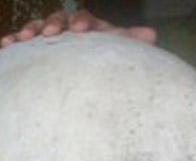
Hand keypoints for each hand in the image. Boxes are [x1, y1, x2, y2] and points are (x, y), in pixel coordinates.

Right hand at [1, 9, 155, 47]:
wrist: (98, 76)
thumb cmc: (111, 60)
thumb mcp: (121, 51)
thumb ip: (132, 42)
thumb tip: (151, 34)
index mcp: (91, 28)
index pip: (85, 19)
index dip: (81, 21)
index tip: (80, 29)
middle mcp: (70, 29)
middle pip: (58, 20)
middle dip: (53, 24)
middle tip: (50, 34)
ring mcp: (53, 38)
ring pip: (38, 29)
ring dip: (30, 31)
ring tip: (22, 39)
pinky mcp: (39, 49)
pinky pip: (24, 42)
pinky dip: (14, 41)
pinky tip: (6, 45)